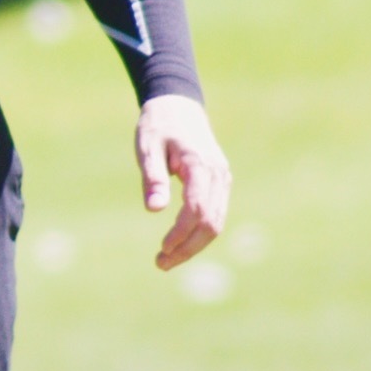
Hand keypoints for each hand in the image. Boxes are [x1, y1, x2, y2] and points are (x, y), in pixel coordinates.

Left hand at [134, 93, 231, 270]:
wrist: (178, 107)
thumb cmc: (158, 126)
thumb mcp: (147, 147)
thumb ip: (152, 177)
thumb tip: (154, 209)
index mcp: (200, 164)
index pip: (196, 208)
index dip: (181, 232)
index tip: (162, 249)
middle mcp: (218, 175)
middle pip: (211, 222)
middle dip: (188, 247)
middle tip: (160, 263)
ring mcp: (222, 180)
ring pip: (216, 223)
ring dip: (194, 246)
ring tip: (166, 259)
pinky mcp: (219, 184)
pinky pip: (215, 215)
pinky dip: (199, 235)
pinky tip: (179, 245)